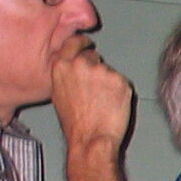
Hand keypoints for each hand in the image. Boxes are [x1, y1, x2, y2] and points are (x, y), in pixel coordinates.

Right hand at [51, 35, 132, 180]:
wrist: (91, 138)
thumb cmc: (75, 122)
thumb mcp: (58, 92)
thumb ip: (65, 74)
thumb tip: (72, 67)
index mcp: (61, 65)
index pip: (73, 42)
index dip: (81, 44)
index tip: (86, 43)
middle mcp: (81, 64)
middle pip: (93, 56)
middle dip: (95, 68)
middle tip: (95, 89)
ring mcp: (102, 71)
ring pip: (108, 71)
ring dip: (108, 82)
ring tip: (102, 102)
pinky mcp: (120, 80)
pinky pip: (122, 81)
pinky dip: (120, 91)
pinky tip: (113, 104)